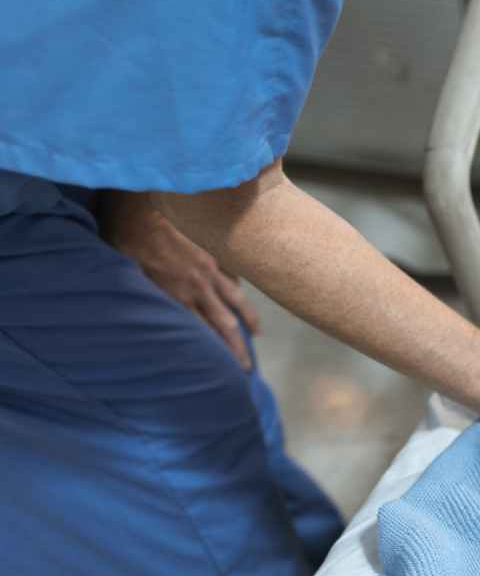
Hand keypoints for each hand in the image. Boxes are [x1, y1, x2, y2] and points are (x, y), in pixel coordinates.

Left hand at [101, 191, 260, 367]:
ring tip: (255, 332)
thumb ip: (144, 296)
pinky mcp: (212, 249)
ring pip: (235, 298)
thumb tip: (146, 314)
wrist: (143, 207)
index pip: (204, 332)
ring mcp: (209, 267)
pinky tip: (241, 289)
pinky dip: (238, 282)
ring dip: (247, 318)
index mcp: (178, 296)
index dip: (218, 352)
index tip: (228, 368)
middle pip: (225, 323)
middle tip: (246, 366)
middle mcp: (198, 286)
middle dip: (236, 347)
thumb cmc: (126, 239)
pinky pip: (232, 269)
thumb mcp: (127, 276)